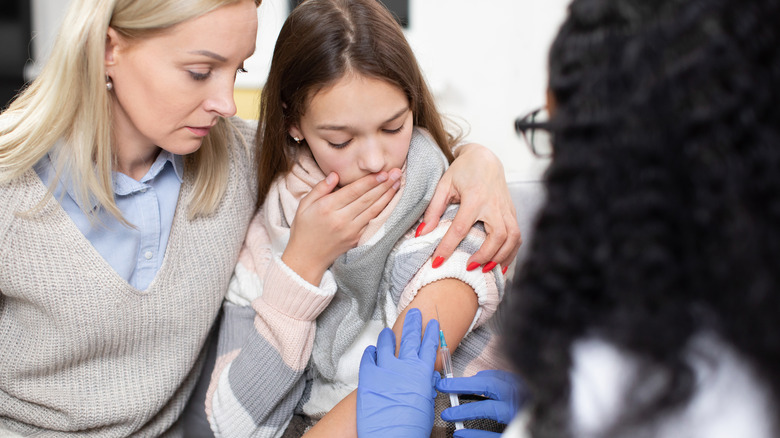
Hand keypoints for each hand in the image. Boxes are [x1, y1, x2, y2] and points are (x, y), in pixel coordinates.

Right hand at [283, 169, 400, 284]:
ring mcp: (351, 231)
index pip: (353, 191)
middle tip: (397, 173)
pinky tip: (390, 201)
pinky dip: (383, 210)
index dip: (370, 181)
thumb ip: (320, 189)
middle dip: (384, 184)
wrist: (307, 258)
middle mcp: (341, 219)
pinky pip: (372, 222)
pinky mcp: (356, 239)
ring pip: (373, 210)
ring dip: (387, 196)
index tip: (383, 172)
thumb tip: (335, 175)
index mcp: (327, 208)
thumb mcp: (304, 205)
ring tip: (398, 183)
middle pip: (367, 199)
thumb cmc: (304, 229)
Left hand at [357, 308, 439, 437]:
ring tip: (388, 331)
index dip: (431, 332)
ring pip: (386, 343)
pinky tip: (372, 351)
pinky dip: (371, 352)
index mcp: (422, 373)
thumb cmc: (411, 427)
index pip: (429, 345)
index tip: (431, 323)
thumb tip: (427, 377)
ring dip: (388, 335)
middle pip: (409, 337)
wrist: (390, 437)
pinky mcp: (368, 375)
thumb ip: (426, 387)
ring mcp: (385, 368)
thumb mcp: (426, 404)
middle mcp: (404, 366)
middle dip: (413, 323)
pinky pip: (369, 357)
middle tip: (414, 313)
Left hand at [420, 143, 521, 270]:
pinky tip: (501, 263)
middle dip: (485, 255)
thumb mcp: (444, 185)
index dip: (448, 247)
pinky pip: (518, 235)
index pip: (461, 228)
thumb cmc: (462, 171)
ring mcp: (506, 208)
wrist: (485, 157)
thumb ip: (433, 209)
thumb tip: (422, 233)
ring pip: (513, 237)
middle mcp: (494, 204)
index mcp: (474, 197)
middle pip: (497, 236)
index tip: (437, 262)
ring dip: (501, 256)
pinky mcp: (512, 211)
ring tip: (486, 269)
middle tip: (469, 267)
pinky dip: (512, 252)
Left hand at [436, 370, 525, 436]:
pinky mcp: (516, 432)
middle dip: (462, 389)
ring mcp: (518, 416)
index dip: (466, 381)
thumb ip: (500, 379)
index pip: (490, 380)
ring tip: (447, 415)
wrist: (546, 422)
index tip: (446, 382)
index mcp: (518, 386)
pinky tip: (460, 434)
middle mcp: (519, 399)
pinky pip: (493, 435)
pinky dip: (475, 435)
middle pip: (489, 390)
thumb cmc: (527, 398)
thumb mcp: (516, 385)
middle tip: (442, 390)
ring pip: (489, 412)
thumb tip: (478, 376)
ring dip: (466, 412)